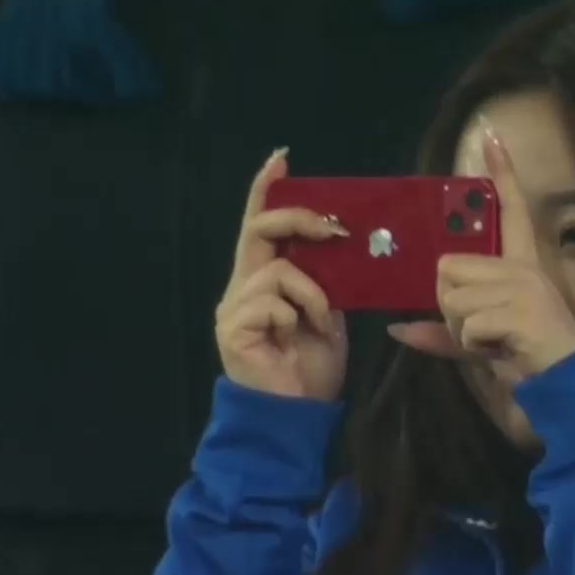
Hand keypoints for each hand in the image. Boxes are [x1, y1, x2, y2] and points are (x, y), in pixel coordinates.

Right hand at [216, 149, 349, 400]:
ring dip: (314, 294)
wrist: (295, 416)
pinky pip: (274, 301)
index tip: (282, 158)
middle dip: (299, 219)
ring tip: (323, 322)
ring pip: (279, 271)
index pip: (261, 226)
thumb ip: (324, 279)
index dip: (267, 190)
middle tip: (333, 229)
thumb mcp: (328, 313)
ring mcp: (234, 306)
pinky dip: (299, 315)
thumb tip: (341, 242)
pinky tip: (301, 336)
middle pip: (260, 230)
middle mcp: (242, 287)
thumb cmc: (310, 367)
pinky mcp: (233, 328)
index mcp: (263, 280)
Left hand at [387, 133, 574, 384]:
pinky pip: (466, 323)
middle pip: (447, 268)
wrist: (566, 385)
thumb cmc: (526, 359)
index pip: (512, 211)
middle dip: (450, 307)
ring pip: (452, 298)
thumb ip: (440, 333)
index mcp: (520, 266)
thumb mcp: (477, 341)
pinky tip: (502, 349)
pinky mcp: (519, 308)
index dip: (502, 175)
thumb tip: (397, 329)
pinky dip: (473, 345)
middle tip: (480, 329)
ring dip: (461, 330)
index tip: (492, 137)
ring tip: (494, 341)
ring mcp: (523, 285)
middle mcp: (523, 267)